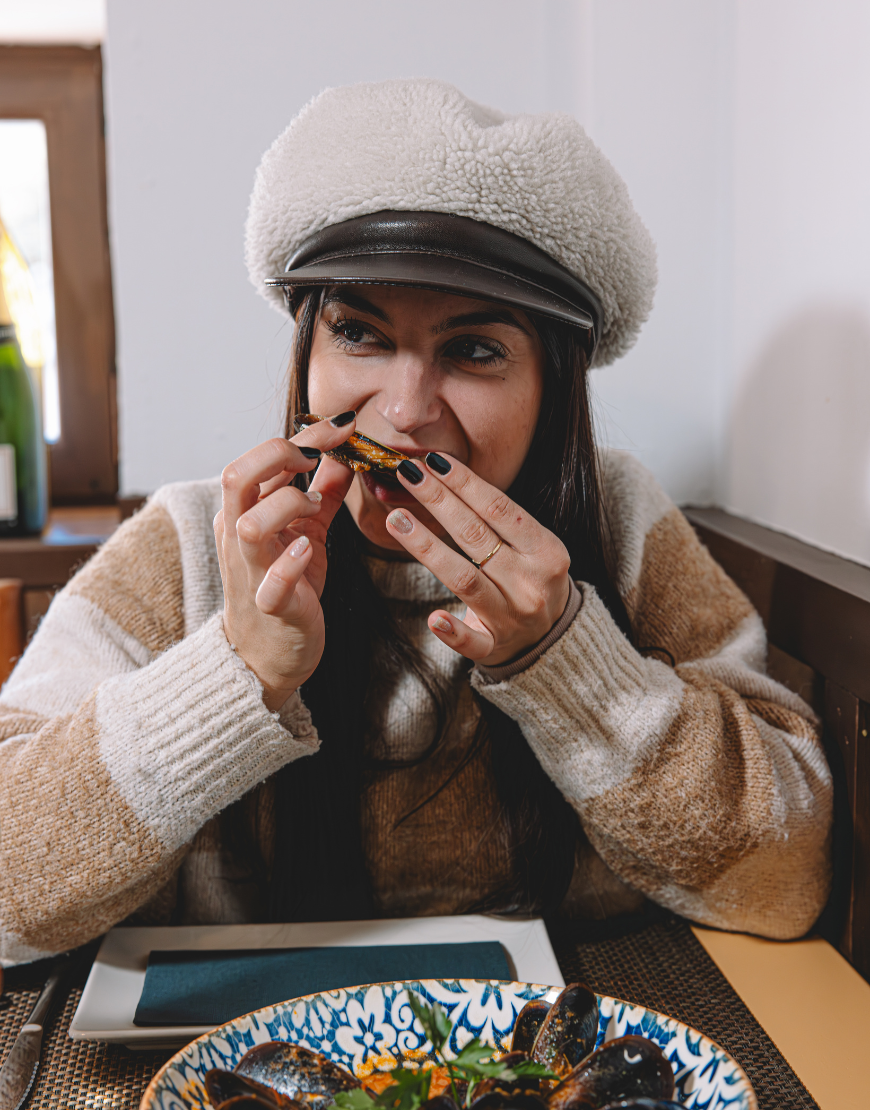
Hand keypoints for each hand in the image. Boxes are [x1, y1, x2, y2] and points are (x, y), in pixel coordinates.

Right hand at [215, 415, 355, 709]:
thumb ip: (321, 494)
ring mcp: (250, 571)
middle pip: (237, 476)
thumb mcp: (306, 532)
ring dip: (286, 505)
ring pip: (248, 523)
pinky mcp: (270, 606)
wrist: (268, 656)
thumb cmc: (286, 588)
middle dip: (279, 456)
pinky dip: (290, 562)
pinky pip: (272, 582)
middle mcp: (237, 536)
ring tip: (313, 508)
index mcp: (243, 512)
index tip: (343, 425)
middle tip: (315, 461)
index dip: (304, 437)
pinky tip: (307, 551)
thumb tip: (343, 455)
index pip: (260, 459)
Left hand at [385, 454, 571, 665]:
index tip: (433, 460)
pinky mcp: (495, 648)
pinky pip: (472, 642)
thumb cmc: (532, 581)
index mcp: (546, 552)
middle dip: (439, 501)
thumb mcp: (533, 547)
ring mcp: (513, 618)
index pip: (500, 509)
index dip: (465, 483)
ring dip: (428, 547)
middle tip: (407, 473)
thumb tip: (445, 474)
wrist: (553, 639)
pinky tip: (433, 618)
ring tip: (396, 518)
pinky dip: (453, 631)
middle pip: (476, 536)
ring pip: (465, 579)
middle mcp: (532, 583)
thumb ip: (498, 520)